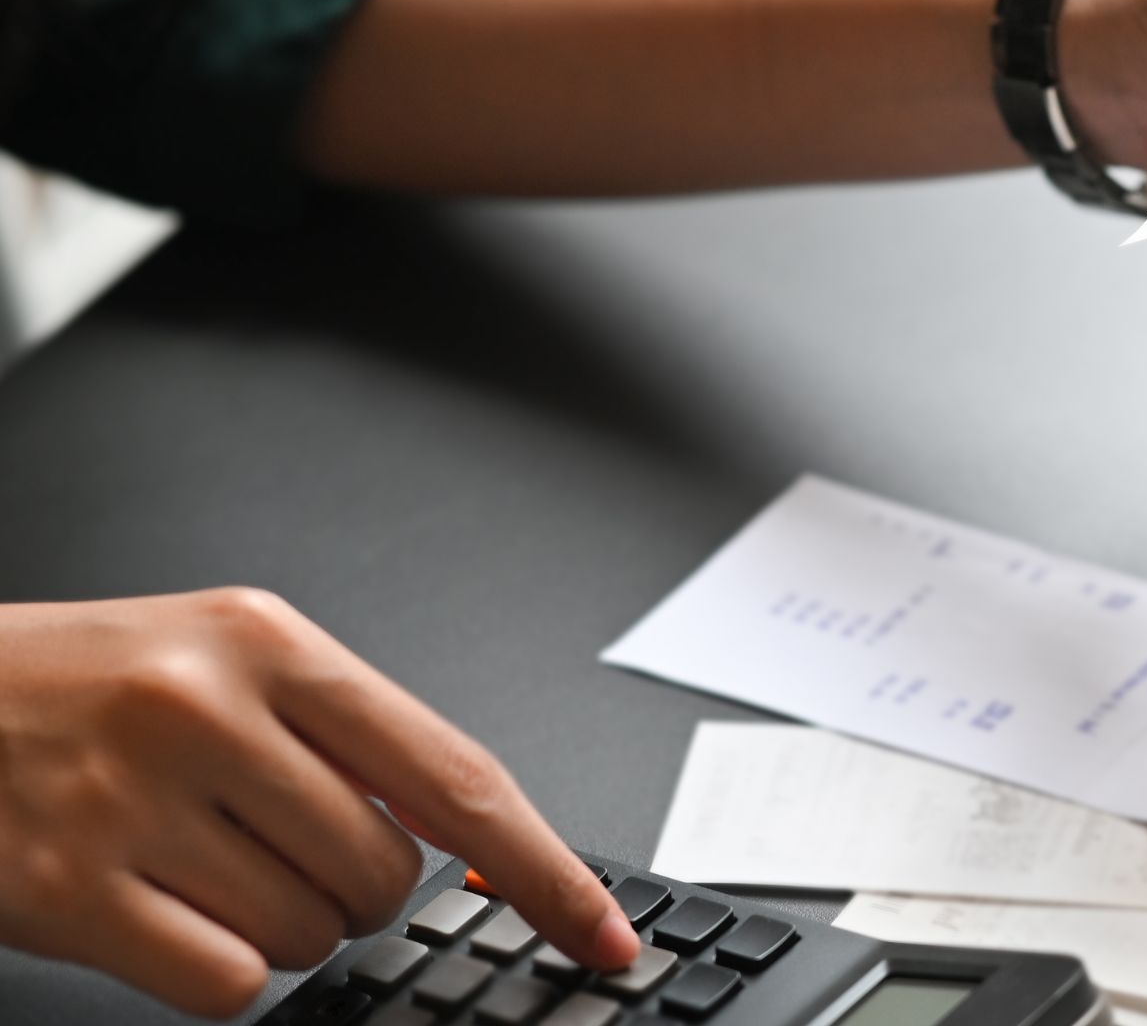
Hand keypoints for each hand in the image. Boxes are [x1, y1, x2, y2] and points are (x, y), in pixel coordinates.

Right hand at [0, 589, 638, 1017]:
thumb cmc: (80, 681)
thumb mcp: (220, 654)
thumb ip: (341, 730)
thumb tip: (464, 835)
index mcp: (267, 640)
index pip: (455, 775)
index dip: (545, 869)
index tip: (602, 932)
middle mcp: (207, 710)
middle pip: (381, 873)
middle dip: (350, 885)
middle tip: (262, 836)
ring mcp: (131, 802)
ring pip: (307, 936)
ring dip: (273, 922)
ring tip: (190, 852)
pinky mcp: (67, 891)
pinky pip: (224, 983)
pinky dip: (210, 968)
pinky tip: (154, 903)